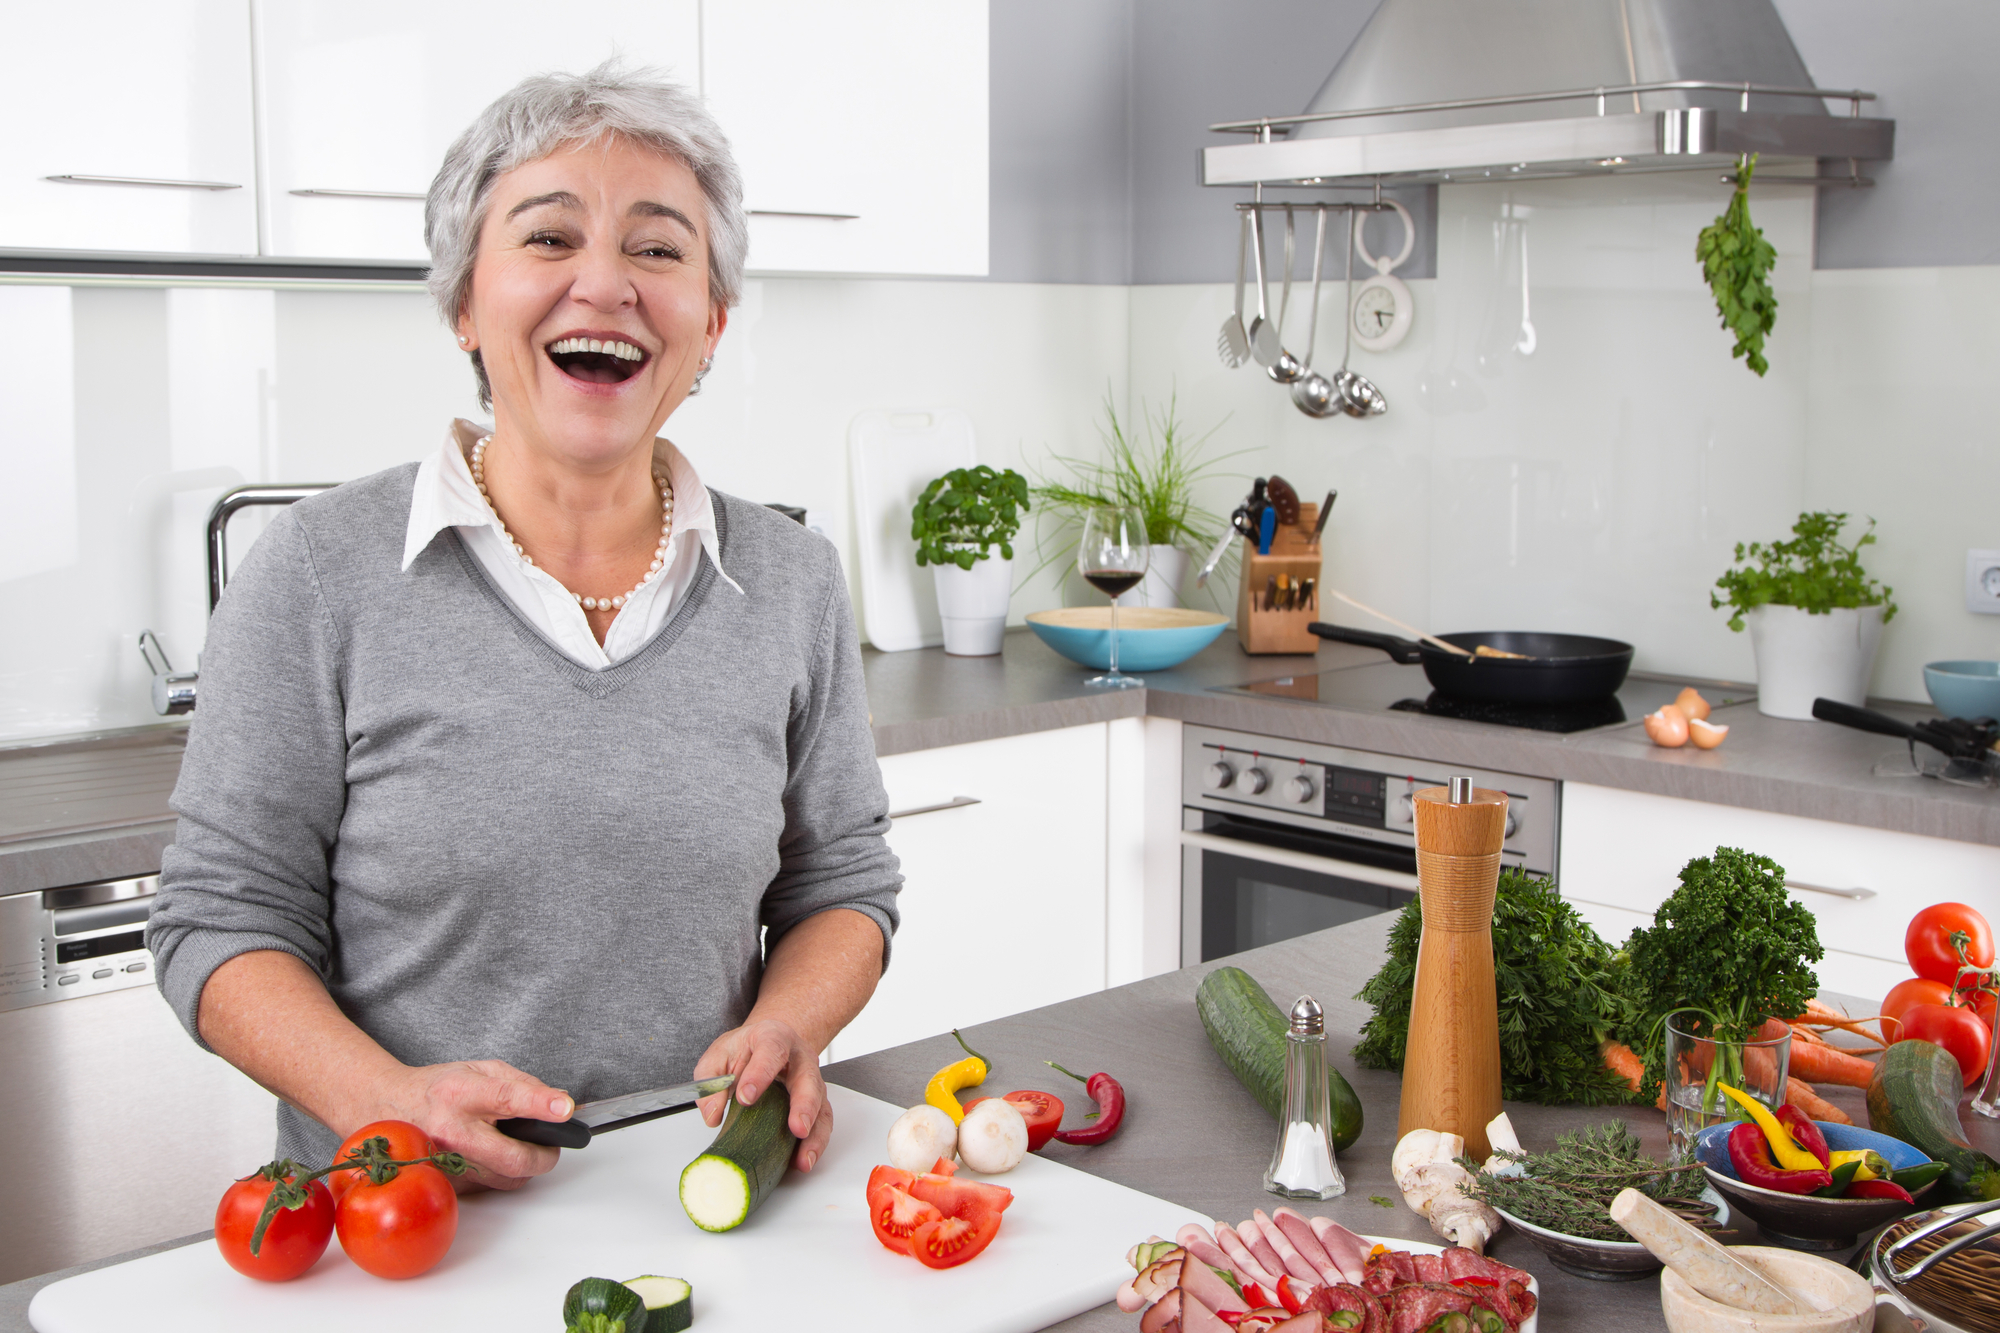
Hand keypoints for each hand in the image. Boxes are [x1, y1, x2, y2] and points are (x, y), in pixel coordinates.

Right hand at [375, 1059, 574, 1191]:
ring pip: (507, 1178)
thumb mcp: (480, 1069)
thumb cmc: (437, 1089)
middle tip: (550, 1145)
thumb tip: (557, 1102)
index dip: (540, 1104)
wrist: (388, 1109)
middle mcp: (453, 1133)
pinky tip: (491, 1156)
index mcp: (462, 1095)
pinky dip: (500, 1173)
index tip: (565, 1108)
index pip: (507, 1098)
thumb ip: (521, 1083)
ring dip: (524, 1165)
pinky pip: (490, 1186)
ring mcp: (448, 1164)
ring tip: (518, 1146)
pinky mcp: (447, 1185)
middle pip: (514, 1156)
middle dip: (544, 1155)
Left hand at [693, 1018, 832, 1171]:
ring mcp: (811, 1079)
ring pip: (821, 1104)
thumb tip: (712, 1114)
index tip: (746, 1097)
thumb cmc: (744, 1051)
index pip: (771, 1050)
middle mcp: (799, 1057)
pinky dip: (815, 1143)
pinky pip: (822, 1122)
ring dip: (815, 1132)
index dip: (760, 1073)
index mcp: (773, 1037)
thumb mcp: (718, 1057)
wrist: (766, 1046)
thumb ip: (710, 1082)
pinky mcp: (816, 1102)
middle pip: (808, 1078)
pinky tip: (803, 1160)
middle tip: (796, 1128)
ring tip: (804, 1156)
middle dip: (804, 1105)